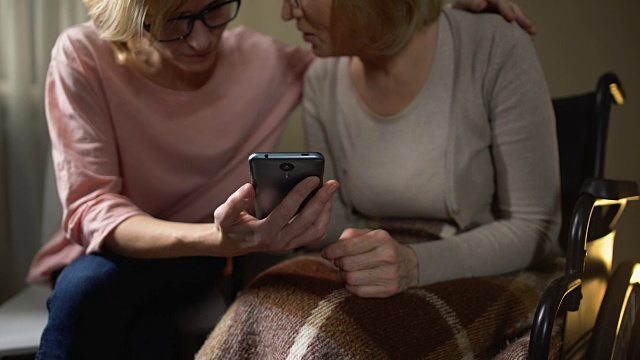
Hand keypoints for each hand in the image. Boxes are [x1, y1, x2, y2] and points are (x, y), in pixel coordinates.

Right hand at [214, 177, 338, 254]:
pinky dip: (324, 217)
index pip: (286, 212)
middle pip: (307, 222)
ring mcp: (288, 245)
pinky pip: (315, 233)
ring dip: (326, 210)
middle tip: (332, 183)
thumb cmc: (229, 225)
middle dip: (322, 201)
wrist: (232, 243)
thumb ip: (235, 201)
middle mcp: (278, 242)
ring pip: (316, 230)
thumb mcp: (224, 213)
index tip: (313, 178)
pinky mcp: (294, 243)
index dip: (300, 194)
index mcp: (262, 234)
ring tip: (329, 191)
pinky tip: (324, 201)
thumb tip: (249, 187)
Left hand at [321, 228, 418, 297]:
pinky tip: (356, 280)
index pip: (349, 246)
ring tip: (348, 271)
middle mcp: (387, 256)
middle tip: (339, 262)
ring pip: (351, 279)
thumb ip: (351, 235)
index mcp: (381, 238)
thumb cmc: (383, 247)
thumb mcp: (371, 235)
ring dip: (344, 275)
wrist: (409, 265)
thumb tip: (333, 247)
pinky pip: (358, 291)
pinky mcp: (388, 290)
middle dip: (338, 263)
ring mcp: (389, 275)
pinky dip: (352, 286)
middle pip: (347, 264)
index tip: (326, 253)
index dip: (332, 251)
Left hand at [452, 0, 536, 35]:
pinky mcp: (502, 21)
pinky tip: (528, 39)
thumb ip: (471, 4)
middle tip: (529, 28)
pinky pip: (513, 24)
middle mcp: (497, 3)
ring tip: (532, 35)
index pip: (499, 1)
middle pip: (512, 8)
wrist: (459, 14)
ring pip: (516, 16)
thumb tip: (482, 5)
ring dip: (524, 25)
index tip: (511, 19)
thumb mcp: (462, 5)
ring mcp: (501, 11)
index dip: (506, 9)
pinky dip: (520, 31)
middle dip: (521, 18)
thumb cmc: (459, 10)